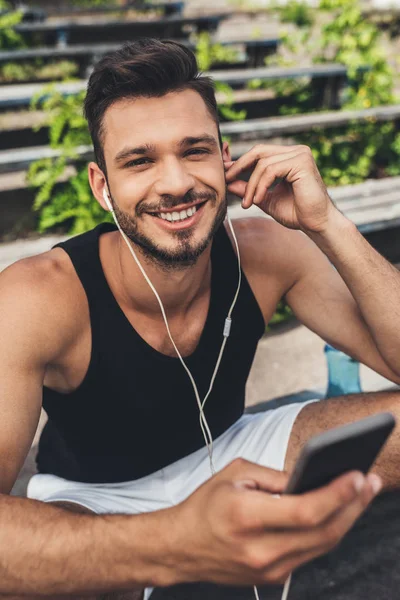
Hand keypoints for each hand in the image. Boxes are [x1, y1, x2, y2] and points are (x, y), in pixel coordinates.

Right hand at [168, 458, 379, 586]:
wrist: (181, 548)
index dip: (336, 494)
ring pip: (322, 545)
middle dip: (353, 506)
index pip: (304, 510)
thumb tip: (310, 477)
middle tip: (370, 482)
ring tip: (362, 494)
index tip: (357, 476)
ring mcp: (269, 569)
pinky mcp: (273, 577)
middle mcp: (260, 549)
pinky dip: (328, 531)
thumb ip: (275, 476)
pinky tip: (339, 512)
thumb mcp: (235, 474)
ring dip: (347, 519)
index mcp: (246, 517)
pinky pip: (311, 553)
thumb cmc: (205, 506)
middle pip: (322, 531)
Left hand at [224, 144, 336, 233]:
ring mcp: (300, 154)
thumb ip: (248, 188)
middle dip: (240, 167)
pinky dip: (261, 186)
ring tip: (248, 203)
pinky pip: (271, 170)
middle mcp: (296, 151)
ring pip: (263, 163)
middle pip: (259, 151)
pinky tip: (259, 200)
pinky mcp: (302, 162)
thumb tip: (227, 181)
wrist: (316, 224)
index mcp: (289, 156)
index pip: (259, 153)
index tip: (225, 174)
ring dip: (251, 185)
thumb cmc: (296, 213)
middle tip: (227, 182)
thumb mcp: (265, 198)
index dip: (240, 162)